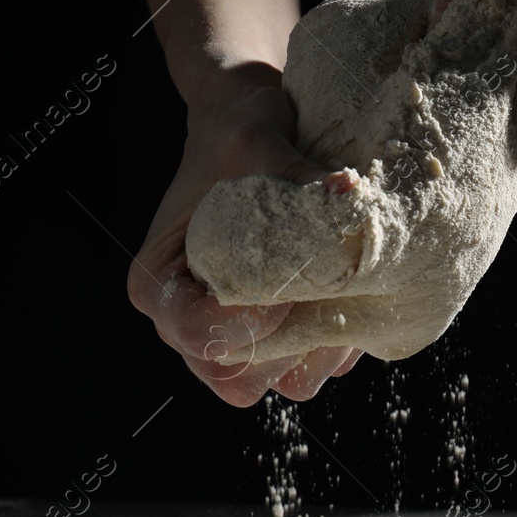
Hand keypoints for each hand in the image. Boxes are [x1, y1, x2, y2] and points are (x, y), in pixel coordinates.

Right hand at [125, 68, 362, 405]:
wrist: (260, 133)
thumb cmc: (242, 133)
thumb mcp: (257, 140)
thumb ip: (294, 172)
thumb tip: (349, 194)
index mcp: (159, 283)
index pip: (200, 336)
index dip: (252, 319)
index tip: (292, 275)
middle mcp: (187, 324)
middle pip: (236, 378)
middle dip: (292, 340)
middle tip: (331, 285)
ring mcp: (236, 338)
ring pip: (281, 382)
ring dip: (324, 346)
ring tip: (349, 288)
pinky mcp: (278, 341)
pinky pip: (313, 370)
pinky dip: (340, 344)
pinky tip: (357, 294)